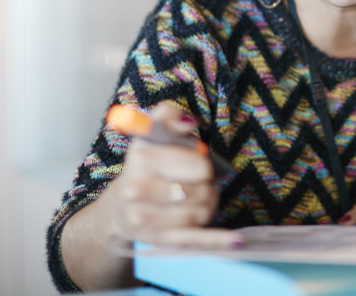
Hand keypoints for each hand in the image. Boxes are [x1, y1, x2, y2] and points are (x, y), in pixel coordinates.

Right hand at [94, 102, 241, 249]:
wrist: (120, 209)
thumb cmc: (146, 168)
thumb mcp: (152, 133)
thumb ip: (169, 115)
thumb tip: (189, 123)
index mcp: (141, 158)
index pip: (199, 166)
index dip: (204, 164)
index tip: (196, 161)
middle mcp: (137, 190)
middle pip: (202, 191)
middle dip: (207, 186)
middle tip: (198, 183)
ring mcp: (145, 219)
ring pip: (202, 213)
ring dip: (207, 206)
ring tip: (197, 199)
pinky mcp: (157, 240)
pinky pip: (193, 241)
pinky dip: (216, 241)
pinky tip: (236, 242)